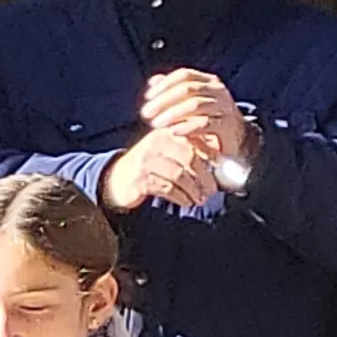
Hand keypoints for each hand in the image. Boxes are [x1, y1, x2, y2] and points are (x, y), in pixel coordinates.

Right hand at [100, 127, 214, 213]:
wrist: (116, 180)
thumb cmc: (148, 168)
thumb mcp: (167, 154)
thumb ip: (189, 154)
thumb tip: (220, 163)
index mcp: (166, 134)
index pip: (194, 142)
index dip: (210, 157)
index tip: (220, 172)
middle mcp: (156, 143)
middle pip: (189, 157)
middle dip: (204, 176)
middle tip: (211, 191)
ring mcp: (147, 160)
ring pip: (179, 174)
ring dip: (193, 190)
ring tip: (199, 199)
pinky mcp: (141, 178)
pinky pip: (167, 188)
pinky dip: (180, 197)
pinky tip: (185, 202)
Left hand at [141, 70, 249, 170]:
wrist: (238, 140)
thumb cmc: (210, 119)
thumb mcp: (192, 103)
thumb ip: (173, 91)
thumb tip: (153, 81)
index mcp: (209, 81)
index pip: (184, 75)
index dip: (164, 84)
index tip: (148, 97)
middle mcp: (218, 91)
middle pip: (187, 89)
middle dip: (163, 100)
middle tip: (146, 113)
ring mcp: (224, 107)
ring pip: (195, 105)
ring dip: (171, 114)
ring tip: (156, 124)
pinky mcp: (227, 126)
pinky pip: (205, 123)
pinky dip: (187, 127)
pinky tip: (173, 132)